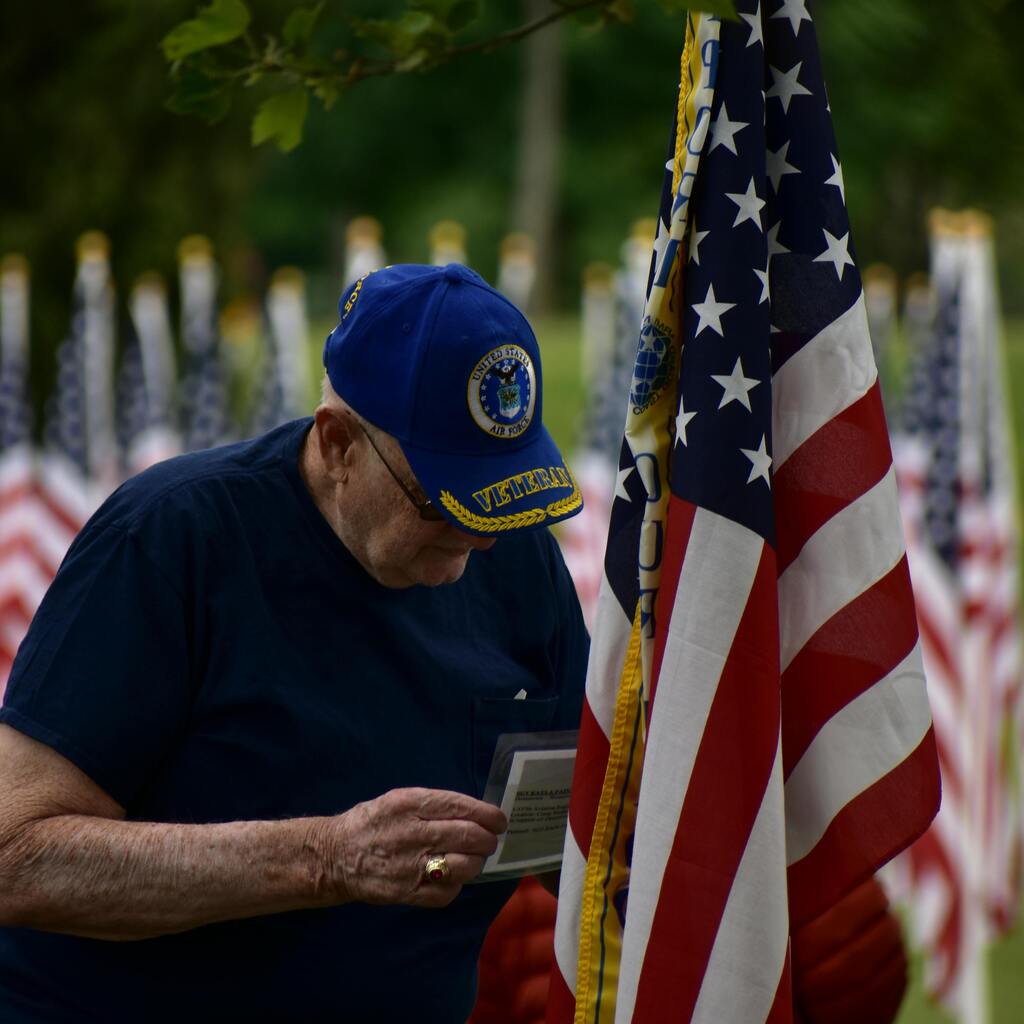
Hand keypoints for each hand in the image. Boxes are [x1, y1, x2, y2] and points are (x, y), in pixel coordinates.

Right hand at [323, 788, 506, 907]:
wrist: (335, 855)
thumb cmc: (373, 822)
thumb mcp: (398, 799)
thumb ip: (433, 805)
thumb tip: (474, 813)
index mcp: (409, 804)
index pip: (459, 806)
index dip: (486, 814)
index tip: (500, 820)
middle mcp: (411, 833)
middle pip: (467, 836)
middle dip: (487, 839)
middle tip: (490, 841)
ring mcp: (409, 866)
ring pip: (463, 866)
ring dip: (475, 862)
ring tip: (472, 858)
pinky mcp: (406, 893)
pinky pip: (447, 892)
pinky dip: (457, 884)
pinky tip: (451, 875)